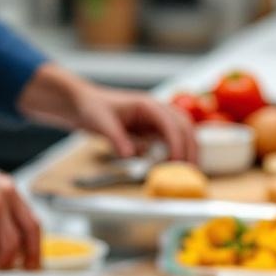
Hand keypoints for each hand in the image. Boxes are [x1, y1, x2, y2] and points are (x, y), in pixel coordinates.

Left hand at [19, 63, 197, 162]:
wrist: (85, 104)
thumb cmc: (93, 108)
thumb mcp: (102, 123)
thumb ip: (117, 138)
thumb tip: (130, 154)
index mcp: (147, 104)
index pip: (171, 123)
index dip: (176, 143)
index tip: (176, 162)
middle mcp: (156, 110)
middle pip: (185, 126)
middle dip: (190, 148)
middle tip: (190, 171)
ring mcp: (156, 119)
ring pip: (183, 132)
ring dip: (188, 150)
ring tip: (188, 171)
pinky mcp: (153, 129)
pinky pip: (172, 140)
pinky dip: (178, 152)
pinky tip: (176, 166)